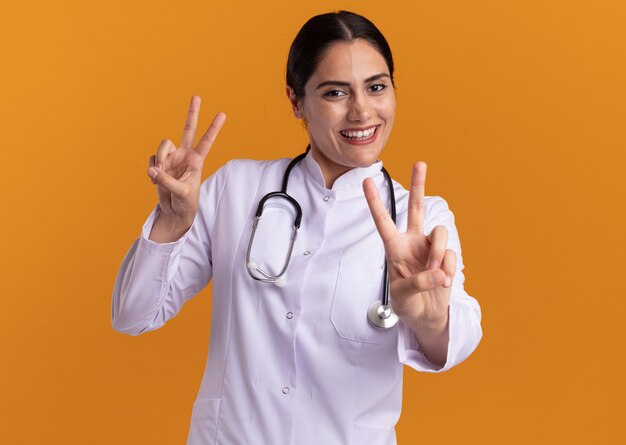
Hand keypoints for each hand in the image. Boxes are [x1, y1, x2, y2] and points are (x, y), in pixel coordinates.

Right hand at [147, 96, 225, 237]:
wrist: (175, 211)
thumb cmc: (186, 202)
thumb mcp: (182, 192)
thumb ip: (167, 180)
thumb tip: (153, 169)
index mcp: (197, 160)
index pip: (206, 141)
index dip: (213, 128)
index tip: (223, 114)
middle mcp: (185, 155)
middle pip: (188, 129)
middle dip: (192, 113)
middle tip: (197, 97)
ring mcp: (172, 158)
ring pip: (163, 146)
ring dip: (160, 159)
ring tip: (159, 175)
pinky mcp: (160, 164)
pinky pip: (152, 159)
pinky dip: (152, 169)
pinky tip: (154, 180)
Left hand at [363, 162, 455, 328]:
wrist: (426, 316)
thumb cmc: (406, 304)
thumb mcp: (402, 296)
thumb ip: (417, 282)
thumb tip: (437, 271)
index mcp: (394, 247)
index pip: (383, 220)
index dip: (375, 201)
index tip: (366, 181)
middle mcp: (412, 242)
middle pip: (415, 208)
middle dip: (419, 185)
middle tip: (420, 163)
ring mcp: (430, 248)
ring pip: (439, 233)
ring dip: (438, 252)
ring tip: (436, 273)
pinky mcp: (446, 257)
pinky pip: (451, 254)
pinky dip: (448, 268)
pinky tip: (443, 280)